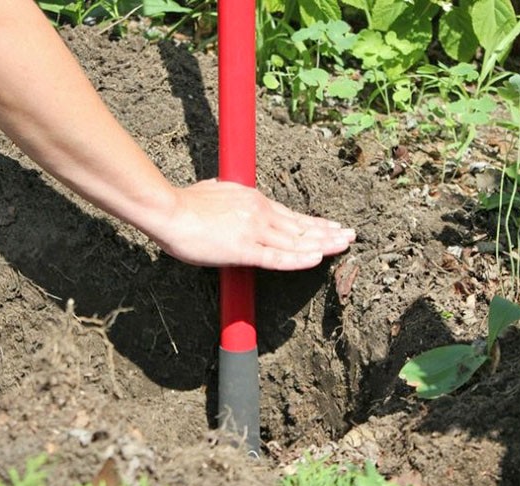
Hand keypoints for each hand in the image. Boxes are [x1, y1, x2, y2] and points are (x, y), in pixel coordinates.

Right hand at [153, 179, 355, 269]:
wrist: (170, 211)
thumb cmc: (186, 204)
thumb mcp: (218, 192)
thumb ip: (232, 200)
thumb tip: (233, 203)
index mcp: (254, 201)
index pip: (292, 216)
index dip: (315, 223)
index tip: (332, 227)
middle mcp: (260, 214)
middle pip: (301, 227)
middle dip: (328, 233)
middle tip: (350, 236)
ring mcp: (254, 231)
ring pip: (296, 240)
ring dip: (323, 244)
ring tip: (344, 245)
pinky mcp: (243, 249)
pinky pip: (277, 257)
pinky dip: (298, 258)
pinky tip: (316, 259)